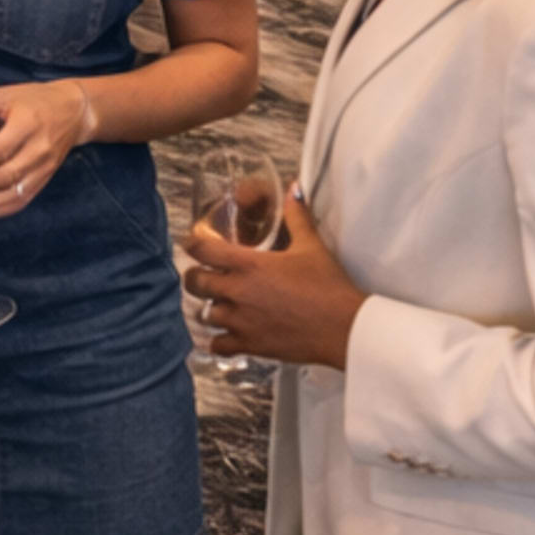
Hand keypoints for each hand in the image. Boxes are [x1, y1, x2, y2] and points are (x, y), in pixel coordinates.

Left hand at [0, 81, 98, 221]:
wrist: (75, 112)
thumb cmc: (37, 100)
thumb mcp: (6, 94)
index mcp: (28, 125)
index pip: (0, 149)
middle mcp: (38, 150)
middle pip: (4, 177)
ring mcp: (43, 169)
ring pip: (11, 195)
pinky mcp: (44, 180)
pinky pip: (19, 201)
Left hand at [186, 187, 369, 369]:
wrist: (341, 327)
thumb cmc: (327, 285)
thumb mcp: (311, 245)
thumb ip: (296, 216)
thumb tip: (294, 189)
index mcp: (249, 264)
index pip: (203, 250)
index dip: (193, 244)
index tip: (193, 243)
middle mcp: (238, 292)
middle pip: (195, 283)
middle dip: (196, 277)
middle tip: (205, 275)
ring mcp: (240, 321)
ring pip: (204, 315)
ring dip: (210, 308)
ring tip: (219, 304)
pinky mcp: (249, 345)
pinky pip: (217, 344)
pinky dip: (219, 339)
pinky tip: (228, 333)